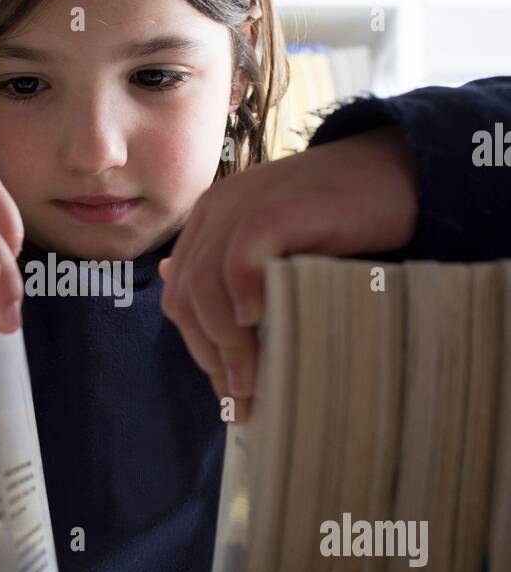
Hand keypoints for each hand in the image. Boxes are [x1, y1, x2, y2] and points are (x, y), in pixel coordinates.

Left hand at [158, 125, 418, 421]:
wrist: (396, 172)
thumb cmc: (343, 219)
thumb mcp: (280, 249)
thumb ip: (234, 272)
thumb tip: (175, 290)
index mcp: (210, 220)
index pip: (182, 296)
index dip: (200, 350)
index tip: (231, 392)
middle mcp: (218, 209)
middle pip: (187, 297)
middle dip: (210, 356)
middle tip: (243, 399)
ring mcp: (244, 204)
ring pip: (206, 286)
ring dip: (227, 345)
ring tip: (254, 382)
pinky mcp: (278, 206)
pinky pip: (241, 259)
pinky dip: (243, 298)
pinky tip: (263, 324)